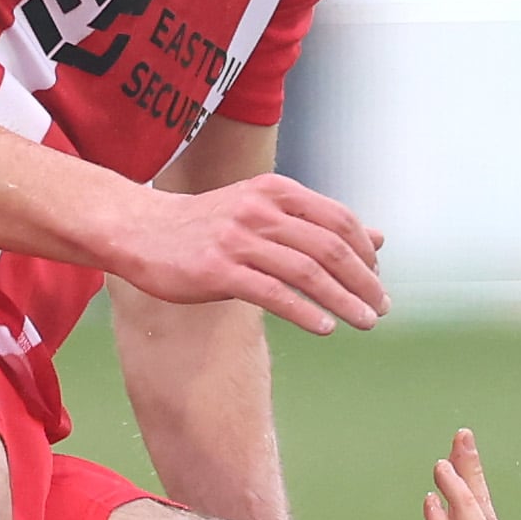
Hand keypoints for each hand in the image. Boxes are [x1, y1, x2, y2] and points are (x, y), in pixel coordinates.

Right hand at [105, 172, 387, 338]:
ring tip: (365, 323)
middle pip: (330, 247)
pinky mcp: (217, 270)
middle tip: (381, 308)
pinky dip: (304, 312)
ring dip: (343, 301)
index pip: (339, 220)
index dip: (365, 253)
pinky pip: (272, 293)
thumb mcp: (265, 212)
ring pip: (307, 272)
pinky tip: (325, 328)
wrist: (139, 230)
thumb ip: (319, 224)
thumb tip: (379, 239)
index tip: (377, 281)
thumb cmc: (208, 226)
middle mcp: (261, 210)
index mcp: (276, 191)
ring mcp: (238, 239)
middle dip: (363, 281)